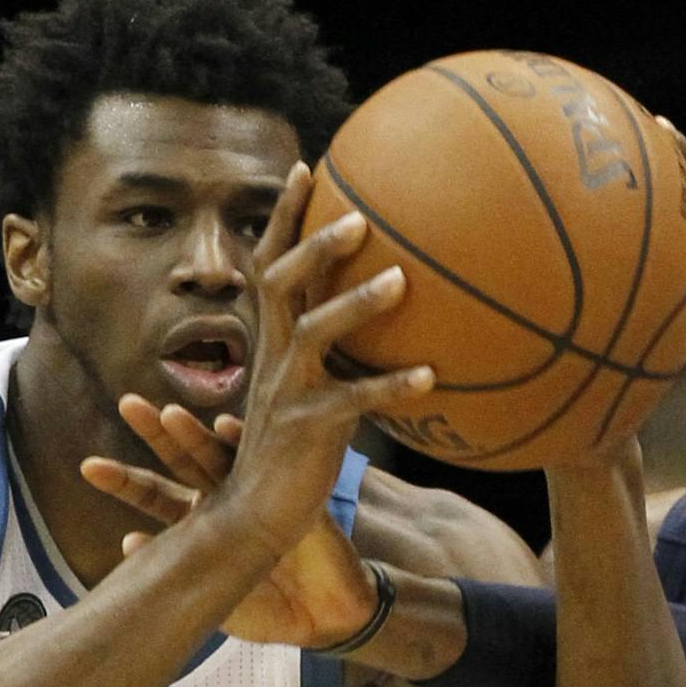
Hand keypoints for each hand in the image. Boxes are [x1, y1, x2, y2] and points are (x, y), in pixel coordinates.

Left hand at [81, 394, 381, 647]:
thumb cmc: (268, 609)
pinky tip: (228, 428)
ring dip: (197, 436)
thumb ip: (174, 571)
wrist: (325, 618)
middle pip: (185, 461)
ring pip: (222, 459)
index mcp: (203, 523)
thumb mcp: (213, 597)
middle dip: (157, 434)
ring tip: (170, 416)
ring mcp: (261, 496)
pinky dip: (248, 448)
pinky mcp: (293, 500)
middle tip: (129, 405)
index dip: (126, 481)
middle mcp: (228, 501)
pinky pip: (270, 468)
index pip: (157, 495)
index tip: (88, 466)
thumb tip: (125, 542)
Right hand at [211, 161, 431, 557]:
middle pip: (282, 283)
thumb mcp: (313, 394)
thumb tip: (392, 322)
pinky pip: (351, 401)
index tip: (307, 167)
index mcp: (273, 344)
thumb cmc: (293, 456)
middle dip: (316, 243)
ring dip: (356, 303)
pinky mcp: (305, 431)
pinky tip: (431, 378)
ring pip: (313, 332)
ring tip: (402, 280)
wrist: (254, 519)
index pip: (271, 265)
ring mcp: (285, 393)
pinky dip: (389, 387)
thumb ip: (340, 357)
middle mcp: (272, 358)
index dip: (285, 217)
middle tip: (360, 215)